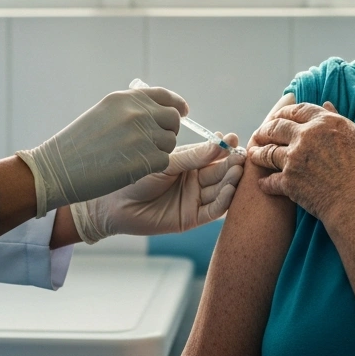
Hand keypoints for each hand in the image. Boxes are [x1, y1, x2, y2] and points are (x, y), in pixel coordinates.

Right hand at [16, 86, 185, 216]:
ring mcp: (142, 136)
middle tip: (154, 143)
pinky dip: (153, 167)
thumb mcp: (103, 114)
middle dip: (168, 131)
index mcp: (126, 99)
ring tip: (134, 157)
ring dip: (159, 151)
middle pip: (172, 120)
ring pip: (170, 143)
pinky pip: (164, 162)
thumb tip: (159, 112)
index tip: (182, 112)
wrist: (58, 168)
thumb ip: (131, 109)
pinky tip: (132, 168)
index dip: (176, 105)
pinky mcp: (144, 160)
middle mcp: (137, 113)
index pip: (164, 96)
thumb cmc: (78, 145)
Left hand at [70, 136, 244, 241]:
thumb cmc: (136, 177)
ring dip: (231, 181)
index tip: (231, 138)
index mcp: (188, 162)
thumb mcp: (165, 163)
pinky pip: (214, 209)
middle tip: (239, 156)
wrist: (115, 204)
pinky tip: (229, 189)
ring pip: (220, 189)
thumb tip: (219, 143)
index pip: (212, 154)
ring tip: (236, 171)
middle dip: (231, 163)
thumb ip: (192, 156)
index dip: (223, 147)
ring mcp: (195, 198)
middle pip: (220, 171)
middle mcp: (195, 180)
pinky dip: (224, 200)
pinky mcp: (193, 217)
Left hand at [248, 102, 354, 221]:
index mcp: (324, 123)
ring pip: (267, 152)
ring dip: (258, 152)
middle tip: (260, 133)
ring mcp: (294, 160)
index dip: (286, 112)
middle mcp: (305, 137)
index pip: (298, 110)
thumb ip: (340, 120)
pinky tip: (262, 183)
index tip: (279, 116)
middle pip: (276, 127)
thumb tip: (327, 106)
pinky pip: (270, 181)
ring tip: (253, 153)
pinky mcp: (288, 183)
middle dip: (266, 129)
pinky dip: (265, 183)